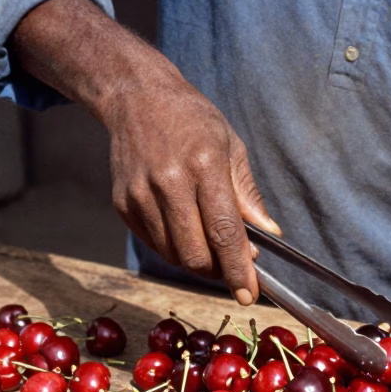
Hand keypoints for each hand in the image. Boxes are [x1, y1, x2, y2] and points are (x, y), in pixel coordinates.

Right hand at [11, 0, 279, 304]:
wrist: (137, 97)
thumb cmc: (192, 120)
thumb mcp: (231, 146)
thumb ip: (247, 195)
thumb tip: (268, 234)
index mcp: (204, 165)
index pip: (224, 231)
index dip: (238, 269)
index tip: (249, 294)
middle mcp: (169, 181)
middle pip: (195, 253)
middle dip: (218, 270)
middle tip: (232, 267)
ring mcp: (141, 194)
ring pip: (173, 254)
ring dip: (196, 261)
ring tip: (210, 244)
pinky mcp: (122, 203)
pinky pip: (153, 244)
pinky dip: (174, 248)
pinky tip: (184, 229)